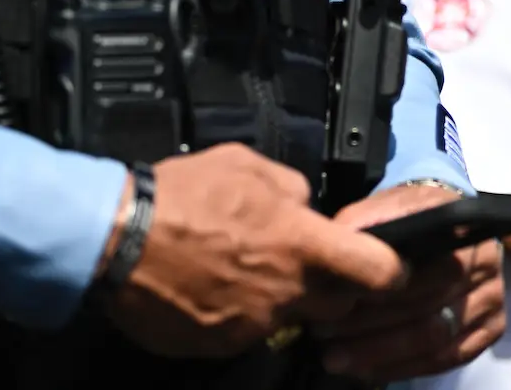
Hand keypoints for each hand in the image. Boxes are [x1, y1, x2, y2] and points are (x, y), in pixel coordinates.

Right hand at [99, 143, 405, 358]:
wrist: (117, 239)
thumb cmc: (182, 195)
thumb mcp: (248, 166)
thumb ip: (292, 189)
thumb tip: (307, 207)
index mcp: (302, 244)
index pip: (378, 272)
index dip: (392, 272)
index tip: (390, 270)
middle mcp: (286, 291)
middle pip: (338, 304)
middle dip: (331, 287)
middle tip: (300, 263)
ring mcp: (253, 324)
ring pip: (290, 319)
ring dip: (280, 300)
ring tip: (242, 270)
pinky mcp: (220, 345)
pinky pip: (247, 334)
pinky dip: (239, 316)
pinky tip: (214, 288)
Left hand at [316, 185, 506, 382]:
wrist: (452, 226)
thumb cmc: (414, 216)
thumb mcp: (391, 205)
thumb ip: (367, 218)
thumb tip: (341, 237)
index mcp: (461, 227)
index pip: (420, 268)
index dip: (375, 292)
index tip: (335, 303)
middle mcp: (485, 262)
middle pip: (427, 306)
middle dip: (370, 327)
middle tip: (325, 336)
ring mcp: (493, 296)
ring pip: (436, 338)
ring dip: (382, 354)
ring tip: (337, 359)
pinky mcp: (493, 326)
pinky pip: (448, 358)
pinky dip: (404, 367)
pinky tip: (368, 369)